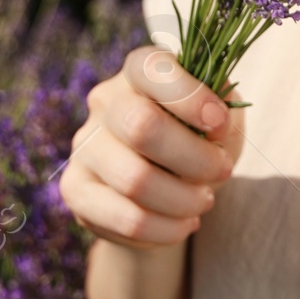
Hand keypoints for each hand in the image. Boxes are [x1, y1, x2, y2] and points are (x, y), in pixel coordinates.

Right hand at [57, 46, 244, 247]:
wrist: (166, 191)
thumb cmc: (197, 142)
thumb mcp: (222, 118)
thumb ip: (224, 108)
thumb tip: (216, 120)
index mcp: (138, 72)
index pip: (152, 69)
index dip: (191, 97)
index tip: (219, 125)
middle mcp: (104, 103)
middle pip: (141, 126)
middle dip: (195, 158)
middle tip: (221, 171)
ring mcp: (84, 146)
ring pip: (134, 180)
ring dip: (184, 200)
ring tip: (203, 202)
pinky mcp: (76, 190)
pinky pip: (127, 220)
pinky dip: (167, 229)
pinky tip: (183, 224)